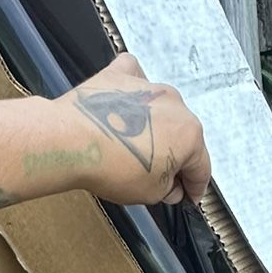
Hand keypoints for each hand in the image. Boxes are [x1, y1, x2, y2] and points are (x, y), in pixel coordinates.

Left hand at [49, 54, 210, 206]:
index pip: (201, 166)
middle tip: (160, 178)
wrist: (71, 142)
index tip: (188, 195)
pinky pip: (134, 77)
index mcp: (190, 134)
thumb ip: (168, 190)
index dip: (195, 187)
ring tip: (134, 148)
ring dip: (154, 127)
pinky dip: (134, 89)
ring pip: (160, 109)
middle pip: (182, 136)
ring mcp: (147, 87)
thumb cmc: (110, 166)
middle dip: (174, 157)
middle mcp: (174, 105)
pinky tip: (126, 102)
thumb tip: (170, 187)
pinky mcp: (120, 77)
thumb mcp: (150, 194)